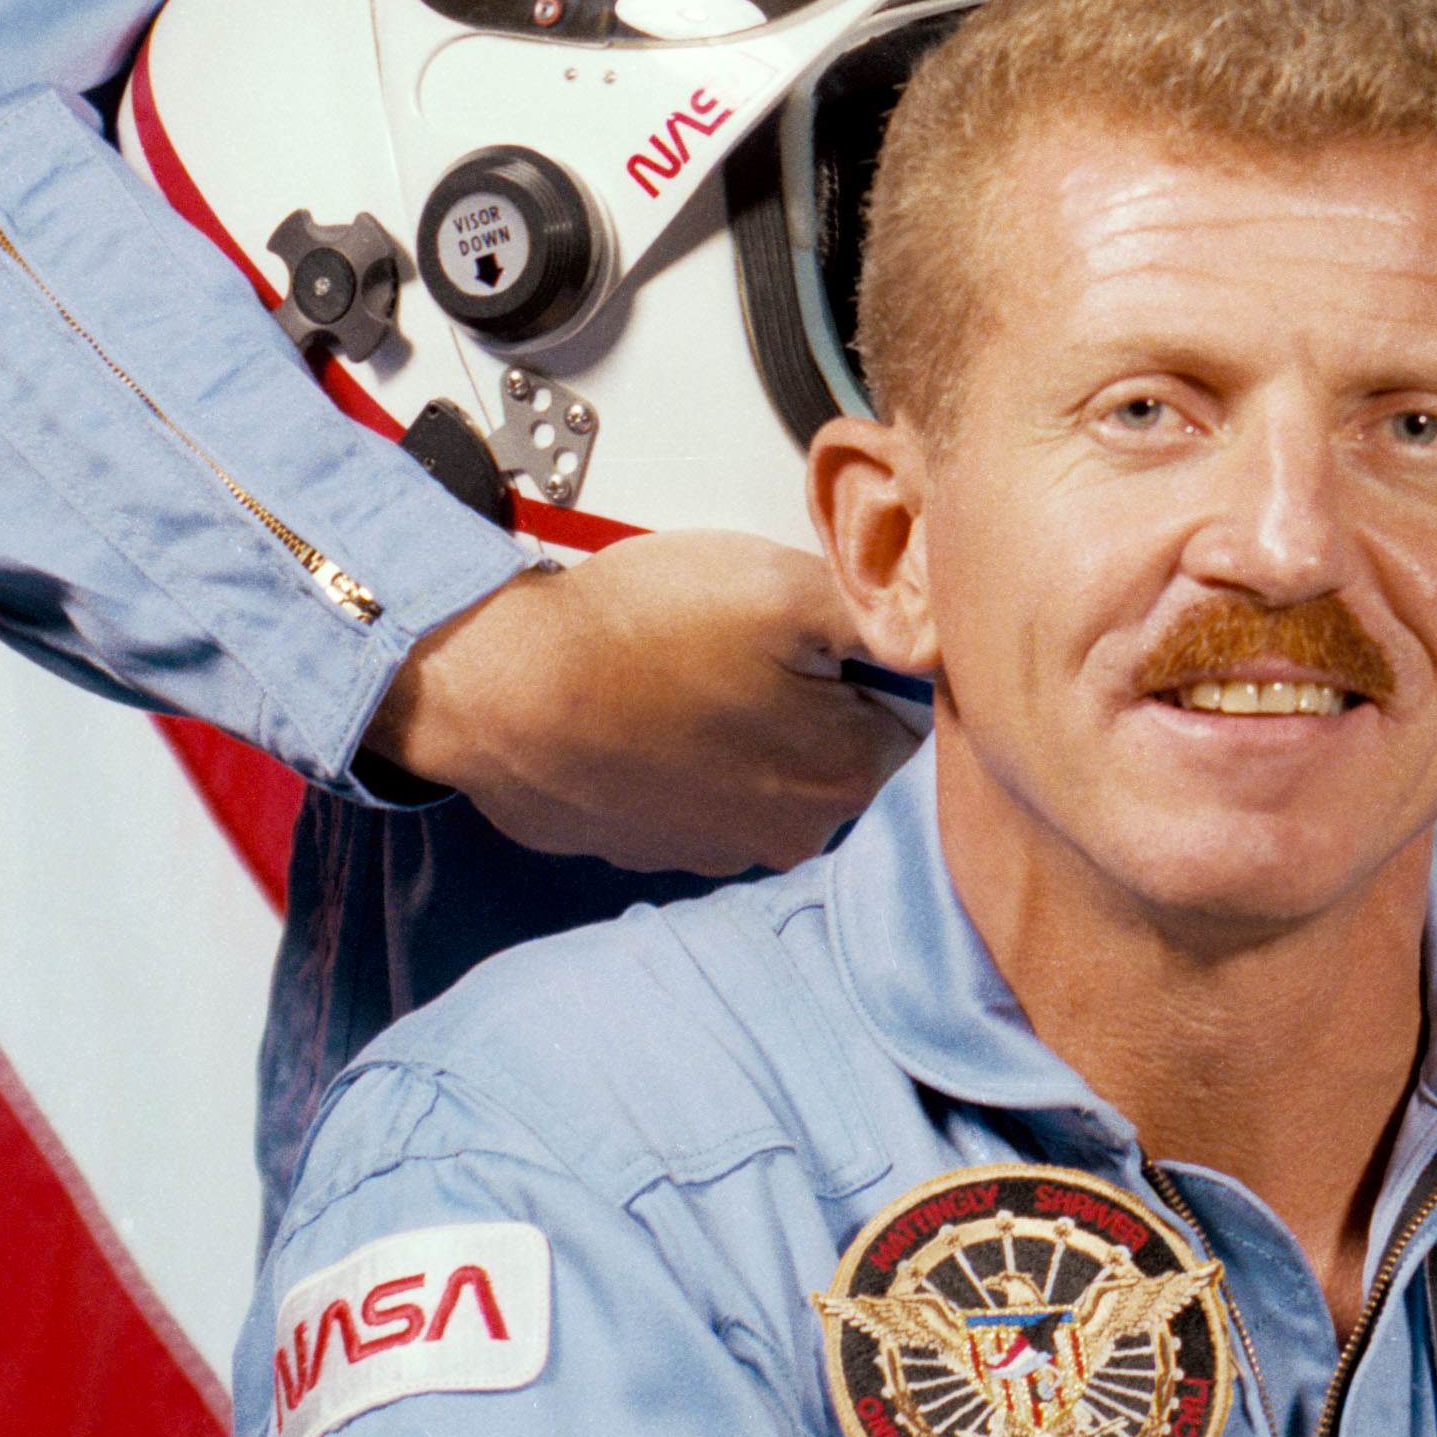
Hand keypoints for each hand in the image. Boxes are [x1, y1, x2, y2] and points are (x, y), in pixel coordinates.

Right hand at [360, 534, 923, 874]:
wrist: (494, 686)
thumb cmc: (634, 633)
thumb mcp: (786, 586)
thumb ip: (886, 613)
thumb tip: (942, 633)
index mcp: (847, 777)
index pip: (912, 714)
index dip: (871, 658)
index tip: (823, 630)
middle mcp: (793, 835)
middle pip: (842, 747)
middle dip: (812, 696)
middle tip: (746, 644)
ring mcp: (715, 849)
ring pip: (767, 769)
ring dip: (744, 725)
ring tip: (689, 674)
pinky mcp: (649, 845)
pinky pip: (697, 790)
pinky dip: (684, 754)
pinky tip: (650, 712)